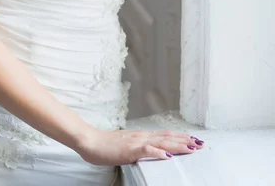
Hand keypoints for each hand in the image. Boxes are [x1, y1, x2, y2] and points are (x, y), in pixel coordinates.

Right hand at [76, 126, 203, 165]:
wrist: (90, 141)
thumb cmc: (104, 146)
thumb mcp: (124, 147)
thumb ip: (136, 148)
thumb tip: (146, 151)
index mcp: (140, 136)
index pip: (164, 135)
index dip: (179, 137)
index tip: (193, 140)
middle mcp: (141, 136)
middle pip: (167, 137)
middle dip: (185, 141)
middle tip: (200, 143)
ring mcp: (136, 141)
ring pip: (161, 141)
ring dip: (178, 144)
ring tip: (192, 147)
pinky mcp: (130, 149)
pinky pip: (147, 149)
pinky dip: (158, 152)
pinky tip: (167, 155)